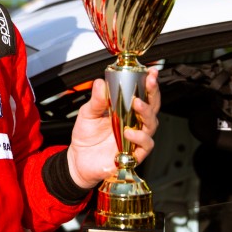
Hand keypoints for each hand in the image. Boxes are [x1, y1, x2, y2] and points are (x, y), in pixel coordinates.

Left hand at [66, 69, 159, 189]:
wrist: (78, 159)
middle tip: (149, 82)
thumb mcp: (88, 113)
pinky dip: (140, 138)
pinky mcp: (134, 154)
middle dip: (153, 93)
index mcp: (126, 110)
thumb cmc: (86, 135)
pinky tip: (130, 132)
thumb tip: (100, 82)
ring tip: (137, 104)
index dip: (149, 83)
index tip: (151, 72)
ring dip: (147, 113)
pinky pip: (145, 145)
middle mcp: (134, 123)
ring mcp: (136, 138)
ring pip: (152, 124)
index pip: (142, 94)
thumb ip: (97, 100)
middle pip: (153, 106)